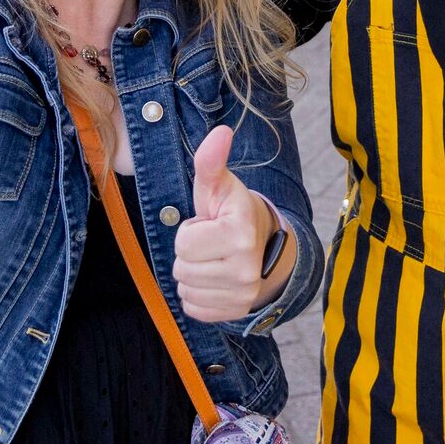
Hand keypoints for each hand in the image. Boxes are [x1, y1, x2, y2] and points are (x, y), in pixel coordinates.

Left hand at [171, 125, 278, 323]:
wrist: (263, 247)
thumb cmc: (232, 213)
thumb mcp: (219, 186)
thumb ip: (211, 162)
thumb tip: (221, 131)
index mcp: (240, 233)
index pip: (183, 243)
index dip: (189, 231)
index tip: (208, 224)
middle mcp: (246, 269)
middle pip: (181, 270)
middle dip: (189, 254)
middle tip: (209, 244)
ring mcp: (243, 294)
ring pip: (185, 290)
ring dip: (192, 275)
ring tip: (212, 260)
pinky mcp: (236, 312)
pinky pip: (193, 308)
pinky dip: (197, 295)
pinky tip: (213, 279)